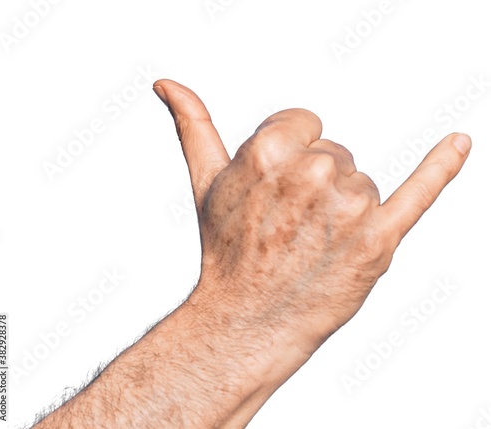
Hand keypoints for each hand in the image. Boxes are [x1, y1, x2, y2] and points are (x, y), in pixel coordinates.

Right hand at [154, 80, 470, 354]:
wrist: (247, 318)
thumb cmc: (226, 252)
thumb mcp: (207, 183)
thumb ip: (194, 126)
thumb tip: (168, 84)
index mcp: (269, 152)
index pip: (307, 123)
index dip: (291, 153)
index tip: (277, 189)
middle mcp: (311, 175)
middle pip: (336, 153)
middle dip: (316, 183)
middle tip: (290, 223)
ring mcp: (347, 209)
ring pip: (362, 181)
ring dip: (342, 207)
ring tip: (310, 242)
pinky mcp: (377, 240)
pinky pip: (420, 192)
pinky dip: (441, 167)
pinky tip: (456, 144)